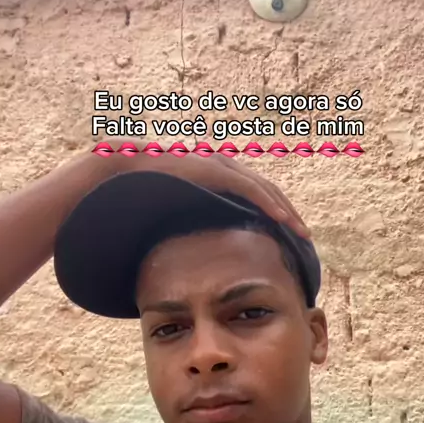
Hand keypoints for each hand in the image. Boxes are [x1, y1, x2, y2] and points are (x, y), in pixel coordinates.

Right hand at [96, 146, 310, 239]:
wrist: (118, 175)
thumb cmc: (140, 197)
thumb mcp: (173, 215)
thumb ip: (189, 227)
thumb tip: (194, 257)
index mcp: (215, 177)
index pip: (255, 195)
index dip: (275, 214)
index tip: (288, 237)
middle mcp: (222, 167)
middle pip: (267, 192)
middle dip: (288, 214)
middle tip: (305, 238)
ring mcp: (218, 165)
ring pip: (264, 190)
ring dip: (285, 212)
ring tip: (302, 233)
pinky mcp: (212, 169)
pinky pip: (248, 188)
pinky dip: (268, 204)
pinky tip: (282, 221)